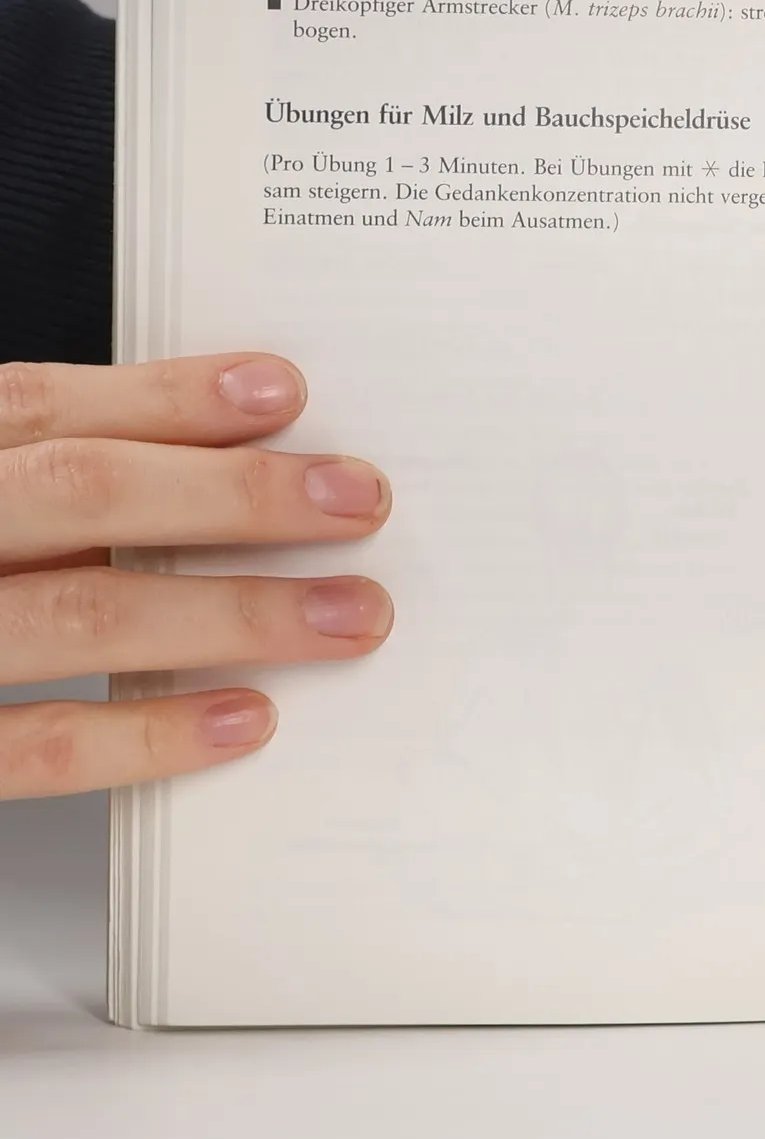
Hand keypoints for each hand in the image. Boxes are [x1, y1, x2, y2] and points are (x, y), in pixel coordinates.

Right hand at [0, 355, 391, 798]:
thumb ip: (32, 478)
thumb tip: (217, 447)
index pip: (35, 405)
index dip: (165, 395)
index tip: (282, 391)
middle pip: (79, 494)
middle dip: (235, 495)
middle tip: (358, 501)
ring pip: (79, 615)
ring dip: (232, 613)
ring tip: (343, 614)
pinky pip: (31, 747)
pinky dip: (146, 732)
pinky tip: (243, 716)